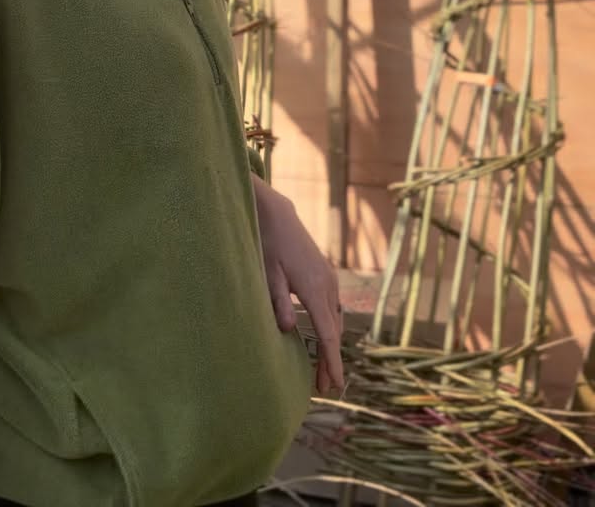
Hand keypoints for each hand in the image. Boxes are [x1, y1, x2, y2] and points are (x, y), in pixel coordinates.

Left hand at [251, 174, 343, 394]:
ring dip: (331, 345)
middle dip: (331, 360)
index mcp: (314, 288)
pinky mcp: (325, 274)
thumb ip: (277, 301)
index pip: (327, 333)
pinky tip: (325, 338)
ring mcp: (329, 278)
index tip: (335, 384)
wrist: (277, 214)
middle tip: (324, 388)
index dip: (332, 361)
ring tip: (323, 370)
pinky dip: (331, 327)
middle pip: (334, 330)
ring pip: (335, 319)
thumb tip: (287, 330)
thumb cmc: (268, 243)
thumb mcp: (268, 273)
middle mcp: (327, 285)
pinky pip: (333, 307)